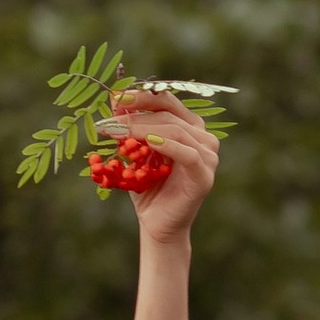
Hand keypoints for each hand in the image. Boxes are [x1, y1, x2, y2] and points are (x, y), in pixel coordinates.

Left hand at [109, 87, 219, 245]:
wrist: (156, 223)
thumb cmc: (146, 187)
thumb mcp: (135, 153)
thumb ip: (130, 128)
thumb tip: (115, 100)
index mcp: (188, 127)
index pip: (167, 101)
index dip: (142, 96)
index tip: (116, 97)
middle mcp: (203, 137)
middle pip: (169, 115)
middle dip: (137, 114)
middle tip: (111, 119)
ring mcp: (208, 156)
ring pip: (176, 131)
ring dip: (144, 128)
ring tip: (119, 132)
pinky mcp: (204, 175)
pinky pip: (187, 154)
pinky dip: (167, 146)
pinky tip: (148, 143)